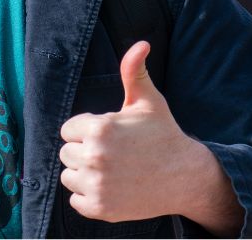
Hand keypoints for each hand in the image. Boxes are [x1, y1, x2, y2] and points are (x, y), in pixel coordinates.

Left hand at [59, 42, 218, 223]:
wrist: (184, 176)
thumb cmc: (163, 134)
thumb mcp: (148, 101)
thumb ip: (134, 71)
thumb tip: (141, 43)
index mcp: (100, 128)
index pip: (68, 129)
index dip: (87, 130)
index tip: (109, 134)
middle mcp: (94, 157)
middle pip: (66, 152)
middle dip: (85, 151)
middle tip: (114, 153)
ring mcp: (97, 185)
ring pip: (68, 176)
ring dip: (84, 174)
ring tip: (112, 169)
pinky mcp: (100, 208)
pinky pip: (76, 201)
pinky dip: (88, 197)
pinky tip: (111, 187)